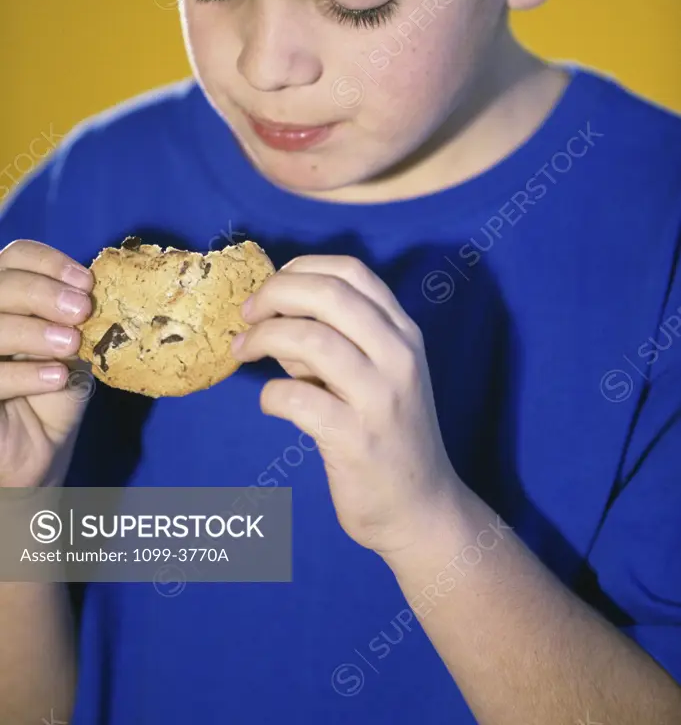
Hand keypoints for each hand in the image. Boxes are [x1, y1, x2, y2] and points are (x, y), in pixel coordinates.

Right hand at [0, 240, 93, 486]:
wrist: (39, 448)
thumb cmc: (54, 388)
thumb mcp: (71, 343)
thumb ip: (77, 313)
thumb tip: (103, 285)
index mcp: (6, 292)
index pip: (15, 255)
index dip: (48, 262)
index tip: (86, 283)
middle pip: (0, 282)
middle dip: (43, 292)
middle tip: (81, 311)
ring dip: (34, 330)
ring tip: (70, 344)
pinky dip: (23, 373)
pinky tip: (55, 377)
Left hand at [232, 255, 460, 555]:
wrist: (420, 508)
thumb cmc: (388, 433)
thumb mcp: (370, 376)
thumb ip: (327, 340)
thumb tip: (273, 315)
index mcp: (403, 332)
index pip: (352, 271)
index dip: (301, 267)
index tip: (272, 286)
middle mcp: (399, 355)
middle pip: (329, 294)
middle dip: (275, 293)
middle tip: (247, 313)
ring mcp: (381, 397)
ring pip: (312, 339)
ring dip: (264, 337)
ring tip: (242, 351)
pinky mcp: (357, 439)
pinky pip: (297, 399)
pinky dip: (271, 394)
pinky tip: (271, 404)